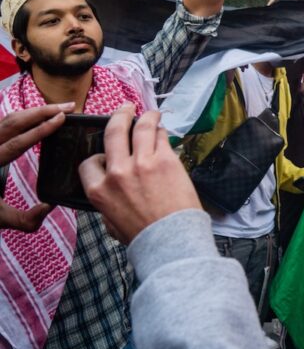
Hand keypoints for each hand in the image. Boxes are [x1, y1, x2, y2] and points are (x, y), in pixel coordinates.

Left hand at [0, 103, 73, 231]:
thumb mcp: (0, 219)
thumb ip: (26, 219)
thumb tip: (49, 206)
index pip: (18, 142)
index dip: (42, 129)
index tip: (63, 118)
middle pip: (13, 122)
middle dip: (42, 111)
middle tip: (69, 106)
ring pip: (8, 119)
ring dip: (34, 111)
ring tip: (59, 109)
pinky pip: (4, 123)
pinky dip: (24, 117)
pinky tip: (39, 116)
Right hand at [79, 105, 201, 244]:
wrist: (170, 240)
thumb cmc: (143, 236)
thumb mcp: (110, 224)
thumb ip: (106, 205)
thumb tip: (110, 193)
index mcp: (98, 190)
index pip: (89, 162)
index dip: (98, 157)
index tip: (108, 154)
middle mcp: (117, 172)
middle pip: (113, 132)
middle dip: (118, 115)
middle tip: (124, 108)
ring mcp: (141, 163)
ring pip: (140, 127)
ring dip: (145, 115)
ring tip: (150, 112)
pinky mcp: (165, 160)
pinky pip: (161, 137)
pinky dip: (162, 131)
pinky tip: (164, 129)